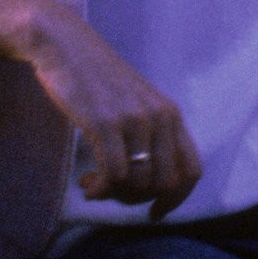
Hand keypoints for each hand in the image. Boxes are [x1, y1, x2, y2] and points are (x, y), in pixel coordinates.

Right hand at [22, 0, 202, 217]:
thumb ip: (151, 133)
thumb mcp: (136, 103)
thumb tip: (151, 182)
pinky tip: (86, 182)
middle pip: (164, 183)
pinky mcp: (104, 123)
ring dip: (114, 195)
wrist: (65, 44)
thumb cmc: (97, 80)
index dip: (176, 199)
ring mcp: (133, 119)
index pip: (192, 170)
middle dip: (137, 199)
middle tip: (112, 193)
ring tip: (94, 185)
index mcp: (170, 113)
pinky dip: (100, 188)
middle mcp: (159, 116)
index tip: (155, 213)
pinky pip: (113, 175)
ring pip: (138, 184)